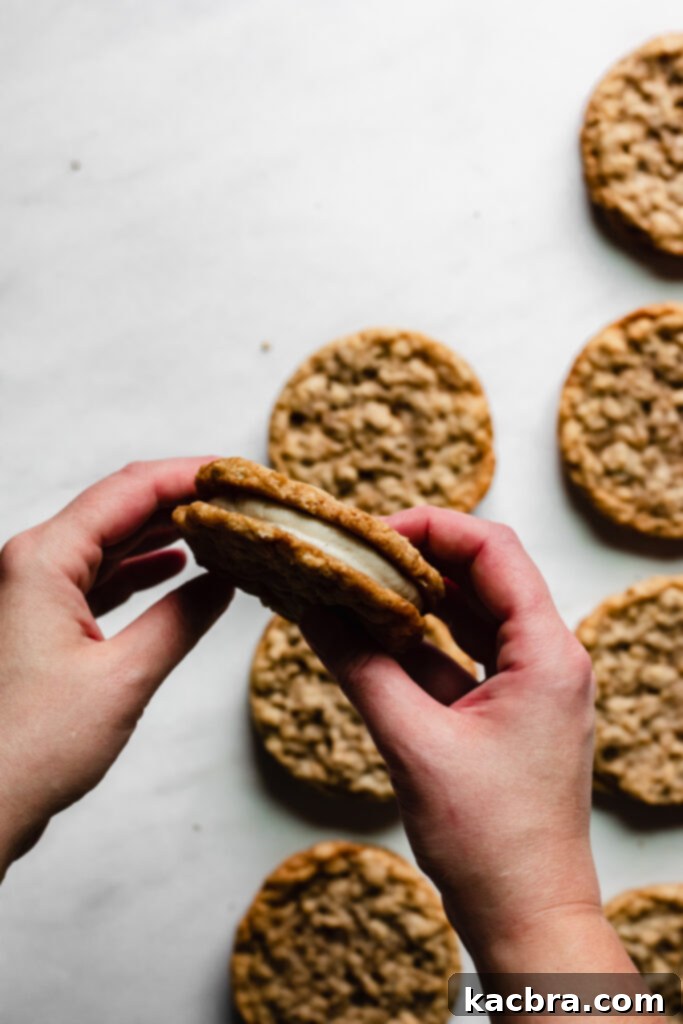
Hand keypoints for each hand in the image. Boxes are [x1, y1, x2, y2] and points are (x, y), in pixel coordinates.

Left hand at [0, 459, 232, 876]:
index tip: (239, 474)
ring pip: (109, 541)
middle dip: (182, 500)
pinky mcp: (38, 621)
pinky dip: (140, 570)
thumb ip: (180, 620)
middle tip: (240, 501)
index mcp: (43, 561)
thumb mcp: (123, 679)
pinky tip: (177, 569)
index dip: (191, 474)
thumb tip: (225, 581)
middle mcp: (32, 564)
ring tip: (221, 529)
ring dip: (164, 534)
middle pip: (119, 507)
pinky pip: (97, 576)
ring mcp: (32, 591)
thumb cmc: (31, 750)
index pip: (130, 490)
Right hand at [302, 508, 633, 972]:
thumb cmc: (491, 842)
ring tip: (351, 586)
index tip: (371, 533)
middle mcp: (547, 658)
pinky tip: (364, 637)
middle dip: (415, 559)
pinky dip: (413, 646)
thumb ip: (361, 668)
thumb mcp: (414, 744)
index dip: (430, 528)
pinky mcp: (505, 714)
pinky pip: (457, 659)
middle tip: (353, 554)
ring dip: (412, 601)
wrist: (528, 919)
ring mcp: (527, 687)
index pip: (492, 551)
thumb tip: (313, 610)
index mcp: (548, 653)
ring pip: (467, 616)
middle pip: (480, 576)